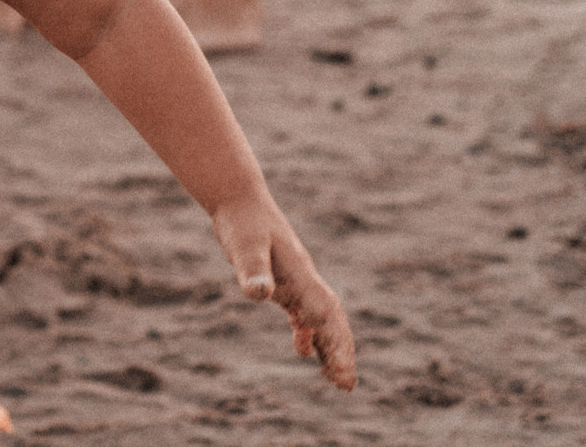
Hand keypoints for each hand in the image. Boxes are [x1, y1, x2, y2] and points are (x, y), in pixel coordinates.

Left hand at [212, 196, 357, 389]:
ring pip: (322, 318)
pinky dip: (306, 331)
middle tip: (346, 385)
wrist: (239, 199)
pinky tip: (302, 350)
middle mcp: (304, 278)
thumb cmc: (241, 221)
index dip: (333, 341)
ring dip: (330, 346)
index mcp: (300, 273)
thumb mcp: (243, 246)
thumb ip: (253, 271)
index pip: (323, 313)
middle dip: (340, 350)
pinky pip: (303, 311)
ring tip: (337, 380)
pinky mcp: (285, 280)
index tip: (339, 370)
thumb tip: (259, 295)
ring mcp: (297, 280)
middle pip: (331, 319)